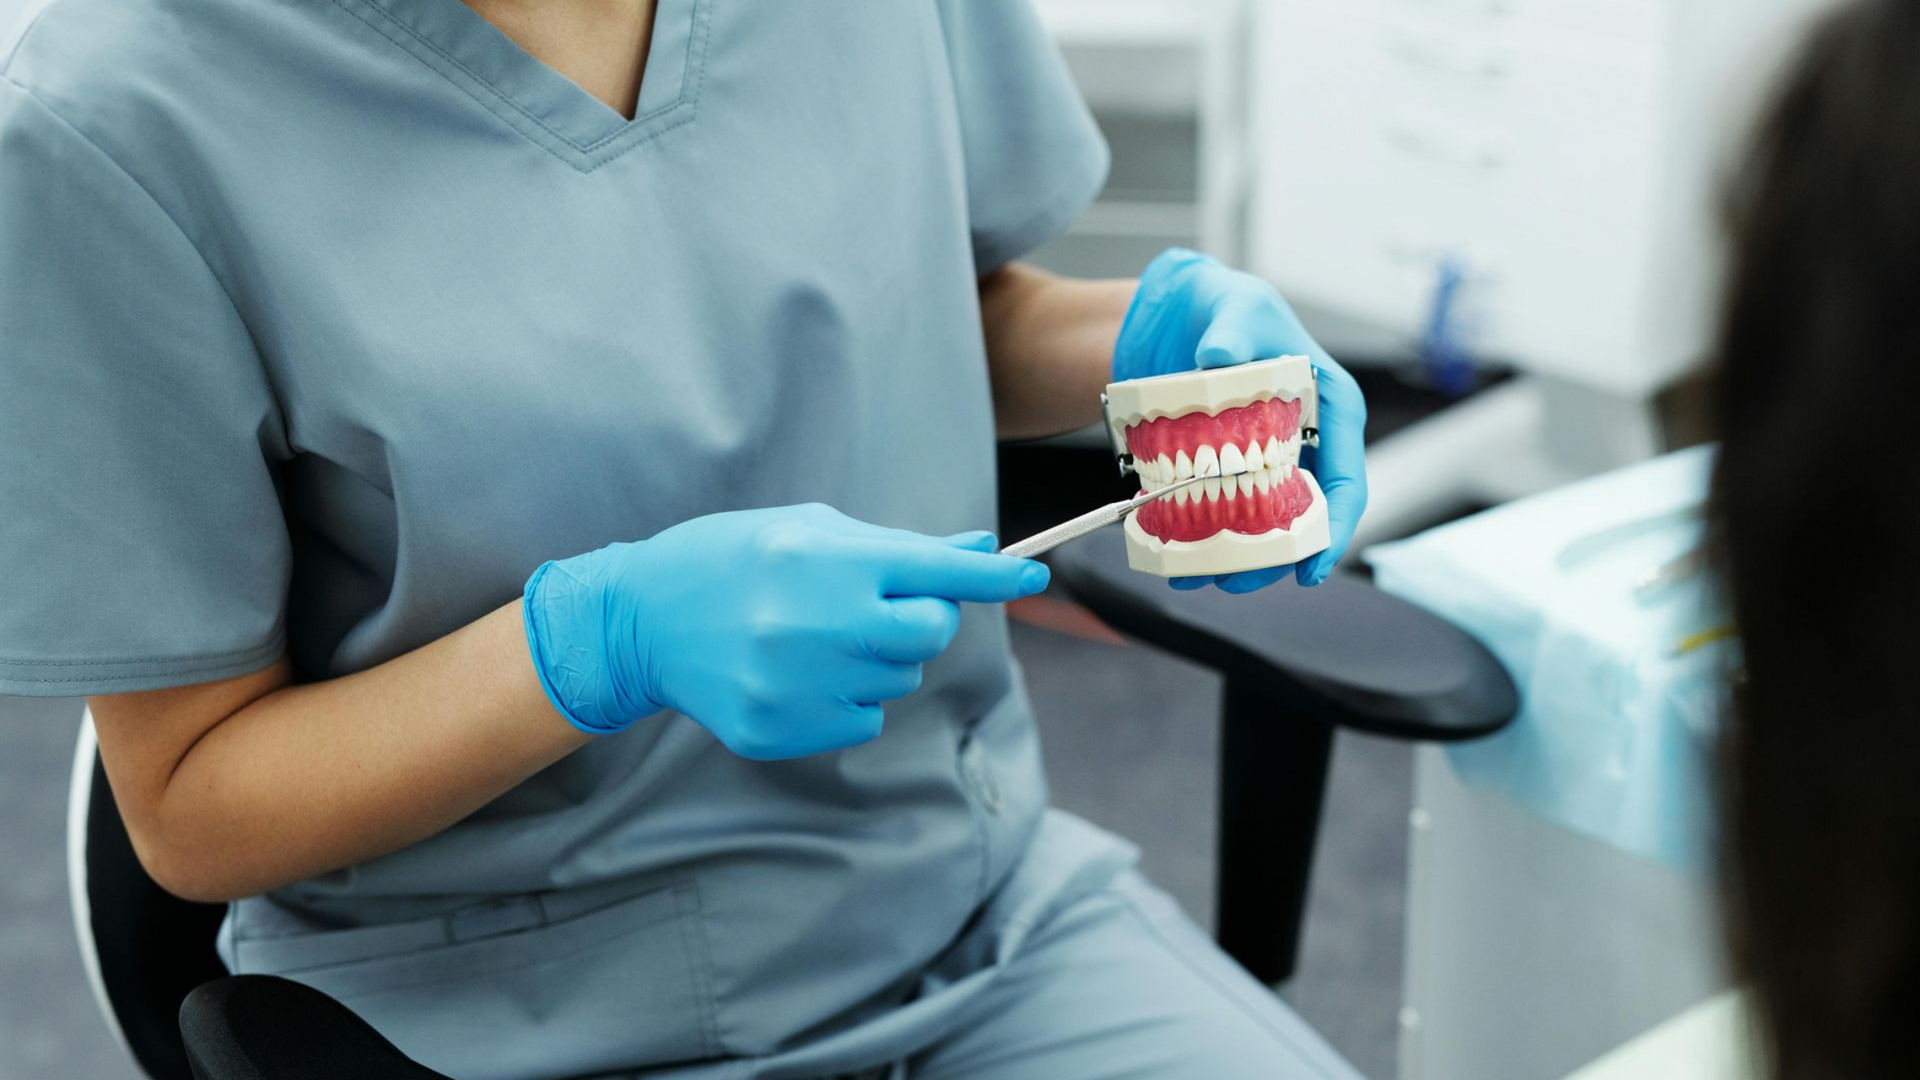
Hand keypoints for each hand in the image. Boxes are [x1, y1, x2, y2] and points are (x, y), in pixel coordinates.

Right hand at [522, 504, 1048, 757]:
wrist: (642, 618)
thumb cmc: (735, 560)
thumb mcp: (810, 530)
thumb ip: (899, 548)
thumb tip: (977, 552)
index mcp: (830, 561)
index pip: (936, 571)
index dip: (993, 578)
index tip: (1032, 576)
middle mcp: (820, 622)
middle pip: (928, 633)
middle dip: (919, 620)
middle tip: (875, 607)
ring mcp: (799, 682)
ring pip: (897, 682)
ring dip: (875, 661)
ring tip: (813, 638)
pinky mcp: (781, 728)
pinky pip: (861, 721)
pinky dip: (844, 701)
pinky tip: (794, 674)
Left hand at [1112, 248, 1367, 590]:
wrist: (1172, 314)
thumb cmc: (1223, 304)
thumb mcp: (1234, 305)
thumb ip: (1233, 328)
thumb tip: (1221, 357)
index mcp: (1329, 408)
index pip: (1347, 481)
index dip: (1333, 531)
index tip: (1310, 569)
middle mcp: (1304, 442)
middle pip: (1302, 517)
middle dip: (1272, 558)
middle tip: (1233, 581)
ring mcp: (1264, 461)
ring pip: (1261, 524)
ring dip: (1232, 557)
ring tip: (1193, 574)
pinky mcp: (1226, 469)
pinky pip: (1221, 512)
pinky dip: (1200, 536)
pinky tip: (1173, 553)